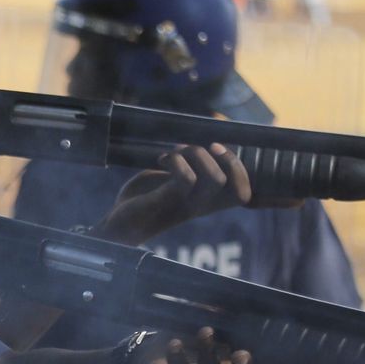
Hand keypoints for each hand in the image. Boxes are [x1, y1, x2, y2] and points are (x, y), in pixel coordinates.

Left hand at [98, 144, 252, 244]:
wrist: (120, 224)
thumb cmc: (149, 198)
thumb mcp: (174, 180)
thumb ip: (191, 166)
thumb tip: (204, 140)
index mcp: (207, 202)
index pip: (244, 195)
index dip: (239, 168)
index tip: (217, 149)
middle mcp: (200, 207)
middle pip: (235, 187)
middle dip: (221, 155)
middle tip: (195, 148)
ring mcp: (184, 206)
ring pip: (215, 179)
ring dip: (196, 154)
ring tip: (175, 152)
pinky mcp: (165, 202)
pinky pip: (186, 179)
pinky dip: (176, 160)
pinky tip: (161, 160)